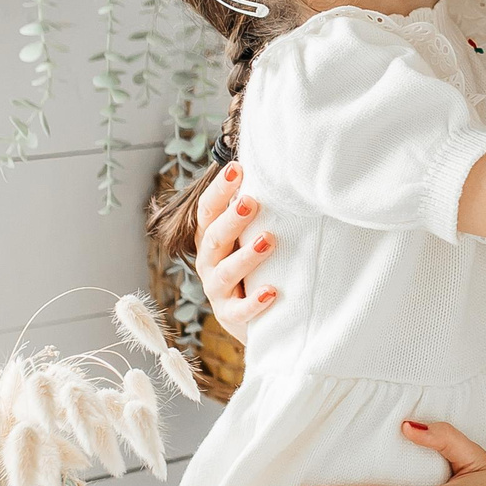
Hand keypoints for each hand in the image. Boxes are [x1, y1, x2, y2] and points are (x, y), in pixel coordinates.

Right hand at [193, 163, 276, 339]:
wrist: (251, 318)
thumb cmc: (253, 267)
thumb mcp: (248, 238)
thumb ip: (253, 214)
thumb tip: (277, 174)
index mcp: (210, 238)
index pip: (208, 210)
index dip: (219, 189)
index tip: (237, 168)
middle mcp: (208, 262)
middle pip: (214, 237)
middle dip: (232, 219)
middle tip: (251, 201)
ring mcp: (217, 290)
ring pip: (225, 272)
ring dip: (246, 255)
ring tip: (268, 240)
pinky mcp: (230, 316)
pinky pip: (240, 310)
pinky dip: (255, 301)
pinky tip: (272, 291)